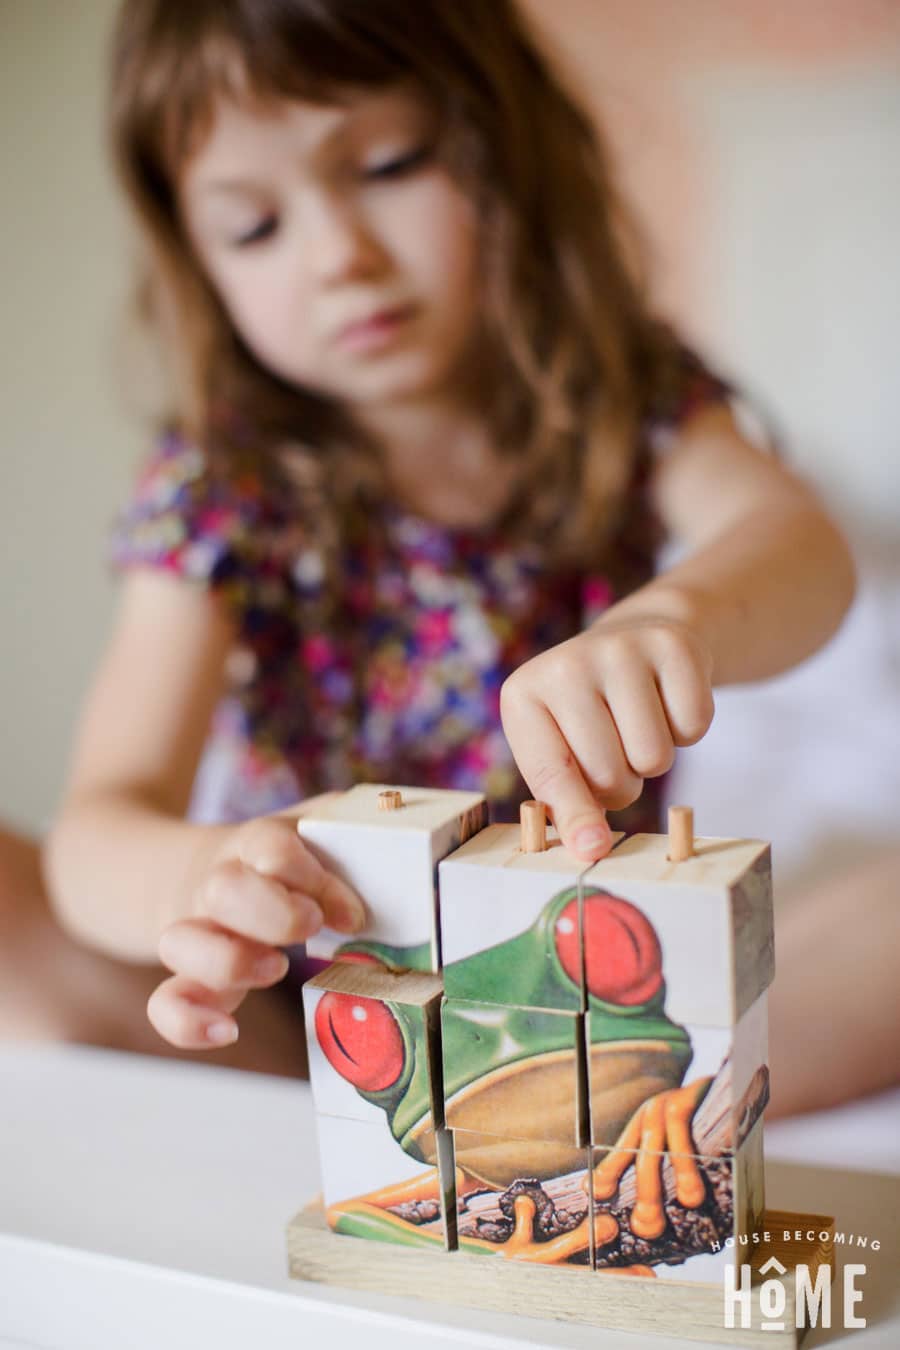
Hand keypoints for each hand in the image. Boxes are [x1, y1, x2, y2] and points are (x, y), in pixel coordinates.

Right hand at [147, 810, 364, 1048]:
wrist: (193, 870)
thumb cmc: (276, 857)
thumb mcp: (311, 829)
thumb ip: (353, 826)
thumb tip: (409, 828)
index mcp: (255, 845)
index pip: (272, 849)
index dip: (313, 879)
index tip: (353, 913)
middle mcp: (218, 885)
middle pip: (223, 889)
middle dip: (273, 913)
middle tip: (312, 927)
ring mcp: (197, 932)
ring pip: (181, 942)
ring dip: (229, 961)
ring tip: (275, 969)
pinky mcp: (188, 977)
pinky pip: (165, 1001)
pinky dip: (188, 1021)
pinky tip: (227, 1031)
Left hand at [500, 614, 713, 861]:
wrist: (633, 641)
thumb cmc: (589, 717)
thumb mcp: (561, 754)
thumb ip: (568, 805)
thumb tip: (592, 848)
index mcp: (523, 695)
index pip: (550, 773)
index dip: (575, 815)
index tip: (592, 848)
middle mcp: (565, 665)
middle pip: (609, 774)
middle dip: (622, 782)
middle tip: (616, 749)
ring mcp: (619, 648)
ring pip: (654, 757)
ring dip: (653, 759)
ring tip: (638, 724)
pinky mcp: (671, 644)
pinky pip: (694, 726)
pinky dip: (687, 729)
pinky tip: (665, 701)